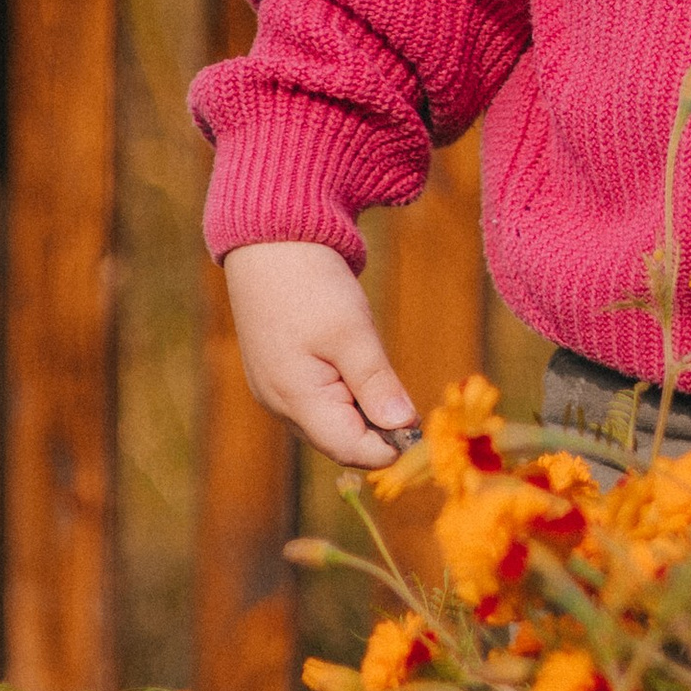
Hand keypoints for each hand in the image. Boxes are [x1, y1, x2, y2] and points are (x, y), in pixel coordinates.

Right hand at [223, 240, 418, 466]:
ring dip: (362, 409)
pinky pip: (318, 402)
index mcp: (296, 400)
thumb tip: (402, 427)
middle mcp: (280, 405)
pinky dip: (344, 393)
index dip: (390, 447)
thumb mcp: (352, 331)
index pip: (351, 450)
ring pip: (329, 423)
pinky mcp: (278, 374)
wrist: (268, 240)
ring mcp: (275, 390)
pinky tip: (354, 361)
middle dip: (377, 430)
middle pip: (340, 441)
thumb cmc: (310, 283)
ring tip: (376, 369)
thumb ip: (376, 383)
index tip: (422, 428)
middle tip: (406, 397)